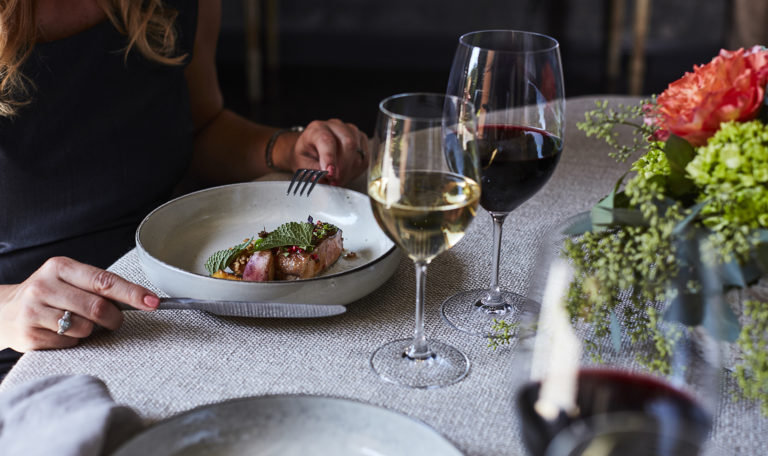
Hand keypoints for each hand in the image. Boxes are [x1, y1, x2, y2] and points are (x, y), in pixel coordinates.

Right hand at [0, 257, 158, 351]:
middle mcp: (44, 286)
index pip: (104, 281)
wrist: (3, 312)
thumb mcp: (69, 280)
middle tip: (113, 321)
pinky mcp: (29, 335)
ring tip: (77, 323)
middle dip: (114, 319)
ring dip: (92, 331)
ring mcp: (33, 311)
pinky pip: (69, 344)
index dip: (132, 293)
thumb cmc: (49, 294)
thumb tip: (141, 299)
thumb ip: (98, 287)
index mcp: (60, 267)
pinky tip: (60, 333)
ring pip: (85, 328)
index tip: (152, 302)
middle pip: (98, 308)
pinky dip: (73, 342)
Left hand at [288, 119, 368, 185]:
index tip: (330, 173)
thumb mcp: (303, 164)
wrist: (312, 150)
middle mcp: (335, 126)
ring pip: (358, 151)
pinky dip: (356, 170)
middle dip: (343, 168)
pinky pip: (365, 158)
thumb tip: (325, 177)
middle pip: (348, 143)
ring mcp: (351, 131)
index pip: (327, 140)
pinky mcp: (361, 140)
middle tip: (335, 181)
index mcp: (317, 129)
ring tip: (338, 179)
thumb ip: (314, 171)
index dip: (330, 158)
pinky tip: (346, 174)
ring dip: (350, 170)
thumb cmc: (307, 156)